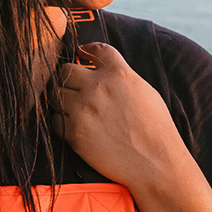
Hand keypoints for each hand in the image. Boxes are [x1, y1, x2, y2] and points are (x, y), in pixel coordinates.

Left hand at [54, 43, 187, 187]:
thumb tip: (104, 71)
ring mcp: (84, 109)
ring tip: (71, 108)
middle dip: (67, 77)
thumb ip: (122, 77)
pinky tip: (72, 125)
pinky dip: (60, 121)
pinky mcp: (74, 132)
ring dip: (61, 99)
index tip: (81, 53)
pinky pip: (55, 119)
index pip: (95, 49)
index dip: (86, 50)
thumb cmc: (156, 129)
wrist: (155, 162)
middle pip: (65, 70)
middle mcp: (98, 87)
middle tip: (72, 87)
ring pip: (55, 93)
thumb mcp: (145, 92)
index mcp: (119, 74)